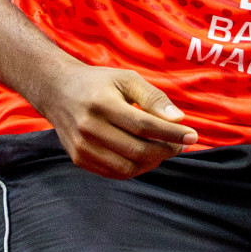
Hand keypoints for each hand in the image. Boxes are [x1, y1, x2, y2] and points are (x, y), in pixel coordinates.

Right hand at [33, 63, 198, 178]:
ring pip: (127, 167)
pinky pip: (114, 173)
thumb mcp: (127, 78)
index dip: (172, 133)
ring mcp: (81, 147)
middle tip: (180, 144)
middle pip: (138, 149)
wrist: (58, 91)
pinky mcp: (79, 159)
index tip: (192, 135)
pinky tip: (145, 156)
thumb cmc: (99, 83)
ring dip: (153, 162)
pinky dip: (136, 169)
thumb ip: (153, 97)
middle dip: (166, 150)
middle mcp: (89, 128)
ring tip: (164, 149)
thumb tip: (178, 119)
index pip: (144, 125)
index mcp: (102, 103)